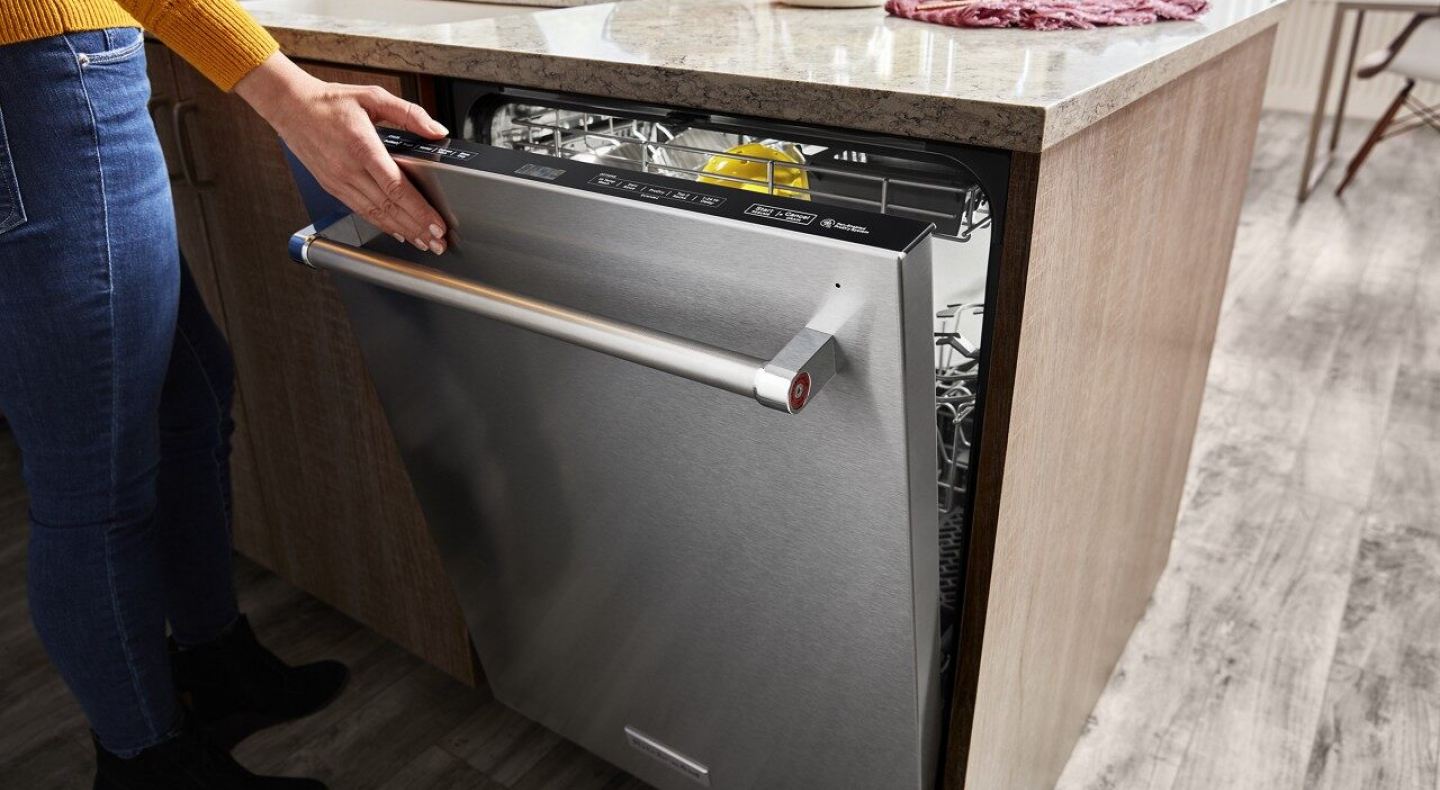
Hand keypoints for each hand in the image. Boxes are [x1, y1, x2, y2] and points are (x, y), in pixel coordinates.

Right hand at [235, 53, 448, 253]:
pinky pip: (360, 210)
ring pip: (375, 214)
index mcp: (362, 146)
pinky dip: (381, 224)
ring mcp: (338, 181)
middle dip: (417, 229)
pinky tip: (397, 231)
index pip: (396, 187)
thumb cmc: (329, 101)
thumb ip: (409, 114)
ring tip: (423, 243)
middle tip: (438, 243)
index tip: (437, 225)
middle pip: (389, 207)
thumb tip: (436, 130)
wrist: (290, 106)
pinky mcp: (331, 187)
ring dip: (402, 231)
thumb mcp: (373, 96)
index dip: (419, 211)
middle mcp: (349, 169)